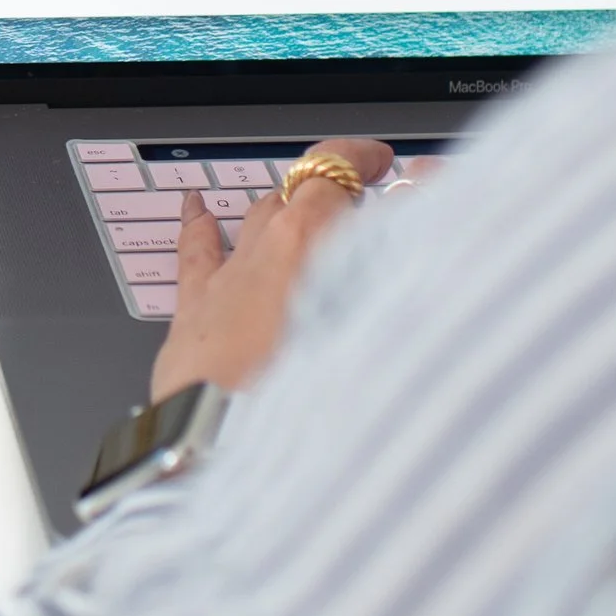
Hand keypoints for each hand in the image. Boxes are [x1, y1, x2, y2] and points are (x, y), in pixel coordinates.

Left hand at [149, 138, 401, 400]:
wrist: (229, 456)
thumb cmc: (307, 408)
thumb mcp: (377, 336)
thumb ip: (398, 271)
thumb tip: (423, 213)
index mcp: (306, 247)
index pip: (333, 174)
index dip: (358, 159)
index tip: (381, 159)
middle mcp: (262, 254)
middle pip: (300, 198)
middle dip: (332, 191)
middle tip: (363, 191)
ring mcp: (226, 282)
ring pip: (254, 220)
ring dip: (282, 208)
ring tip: (303, 200)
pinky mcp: (194, 315)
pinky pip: (193, 252)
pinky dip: (197, 223)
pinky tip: (194, 205)